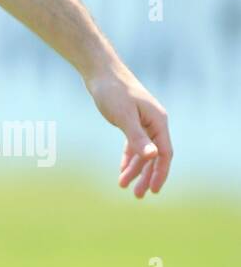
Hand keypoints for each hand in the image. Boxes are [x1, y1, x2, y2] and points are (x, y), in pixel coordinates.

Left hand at [85, 65, 172, 197]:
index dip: (160, 173)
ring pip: (143, 151)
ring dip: (134, 169)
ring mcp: (143, 121)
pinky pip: (134, 144)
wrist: (100, 71)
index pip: (164, 153)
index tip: (153, 190)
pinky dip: (128, 157)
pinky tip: (122, 170)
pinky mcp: (131, 120)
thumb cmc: (113, 90)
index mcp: (158, 121)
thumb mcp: (123, 116)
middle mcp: (154, 122)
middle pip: (154, 155)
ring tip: (123, 186)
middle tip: (138, 195)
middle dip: (146, 175)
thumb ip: (137, 137)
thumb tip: (153, 156)